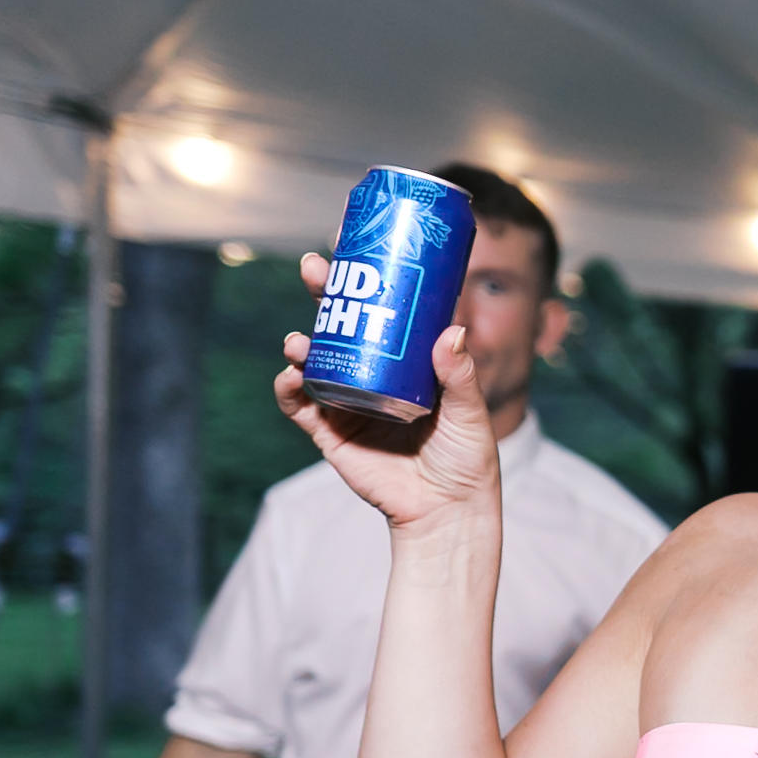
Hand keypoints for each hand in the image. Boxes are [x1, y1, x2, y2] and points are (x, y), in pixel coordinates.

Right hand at [273, 252, 499, 533]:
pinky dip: (288, 389)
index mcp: (405, 362)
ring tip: (300, 340)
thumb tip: (452, 331)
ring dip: (301, 342)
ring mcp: (348, 401)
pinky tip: (289, 377)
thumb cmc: (467, 459)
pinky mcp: (331, 433)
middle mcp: (372, 375)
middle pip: (340, 324)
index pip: (380, 311)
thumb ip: (461, 376)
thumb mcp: (470, 412)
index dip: (364, 279)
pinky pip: (300, 406)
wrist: (446, 510)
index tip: (353, 247)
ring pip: (314, 360)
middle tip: (314, 268)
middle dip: (323, 293)